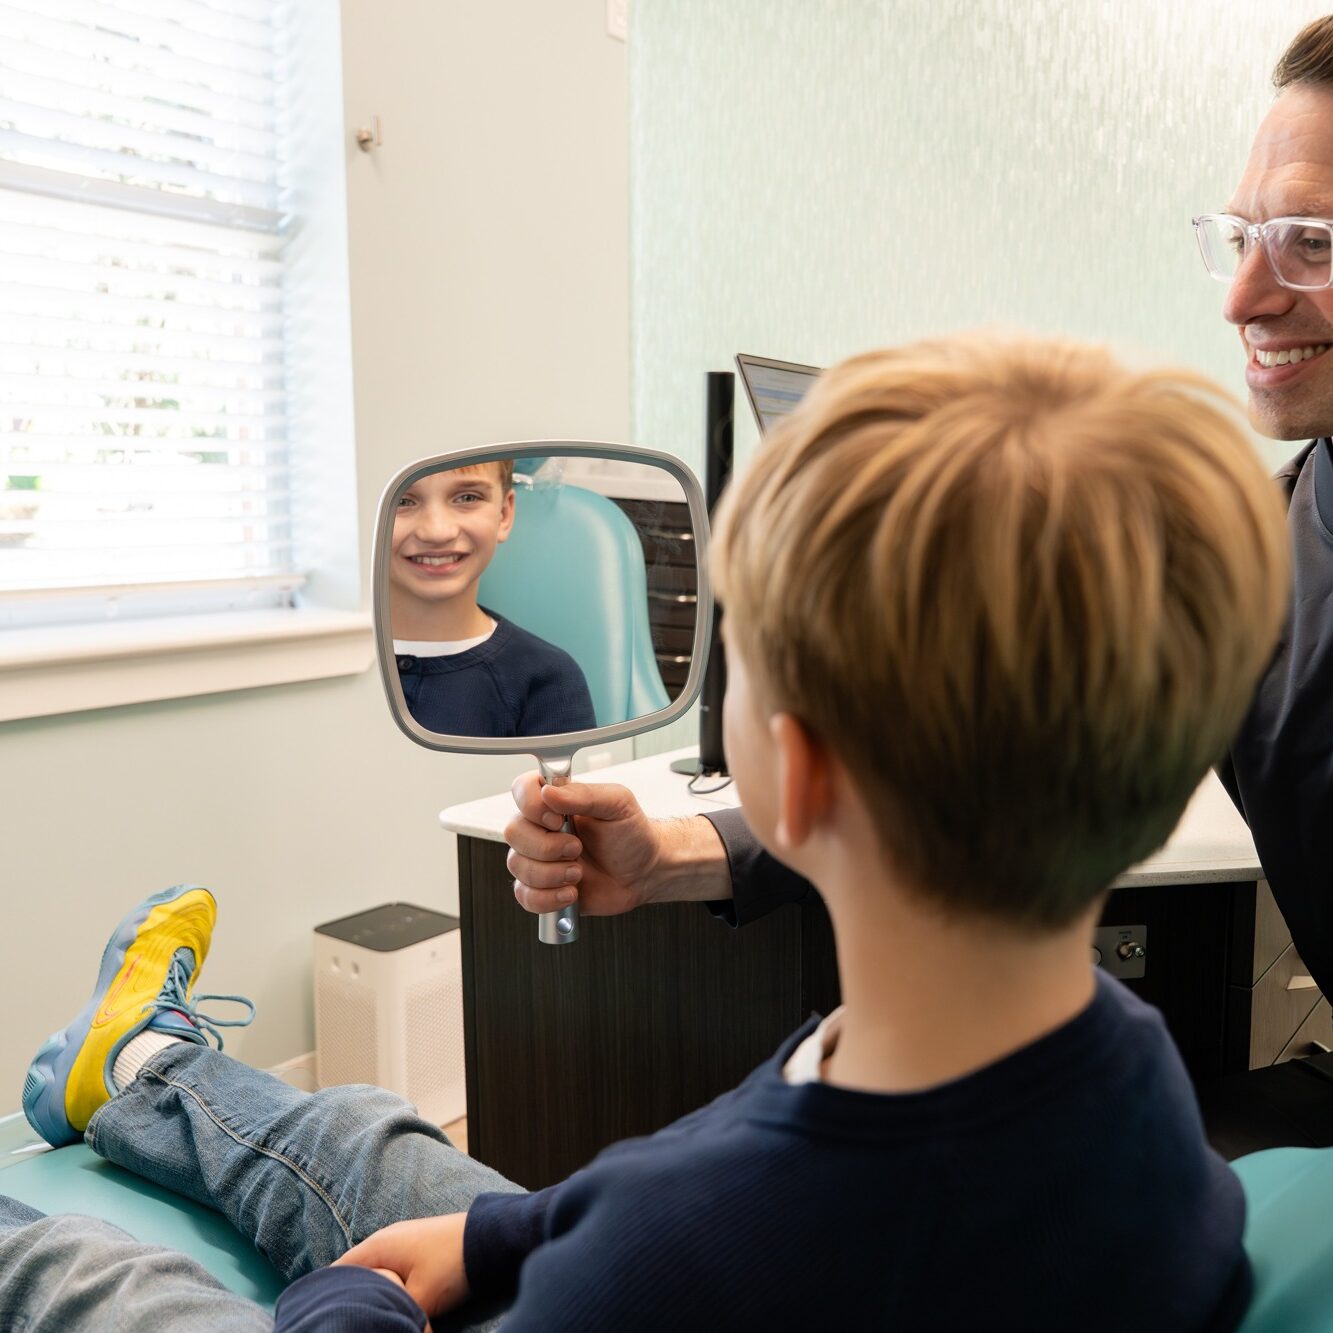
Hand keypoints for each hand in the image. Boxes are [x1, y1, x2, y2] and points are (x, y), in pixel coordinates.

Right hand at [335, 1213, 467, 1319]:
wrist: (491, 1239)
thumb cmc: (452, 1265)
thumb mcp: (419, 1298)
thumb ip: (392, 1313)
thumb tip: (378, 1324)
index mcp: (378, 1247)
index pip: (337, 1272)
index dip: (328, 1296)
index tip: (327, 1318)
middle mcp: (385, 1240)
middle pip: (354, 1273)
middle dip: (350, 1296)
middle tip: (347, 1321)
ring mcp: (402, 1242)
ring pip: (374, 1273)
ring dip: (372, 1292)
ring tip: (369, 1316)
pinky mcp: (417, 1250)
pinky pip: (390, 1270)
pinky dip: (387, 1286)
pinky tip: (392, 1304)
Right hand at [504, 773, 731, 915]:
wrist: (644, 873)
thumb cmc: (632, 834)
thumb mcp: (617, 804)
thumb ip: (583, 794)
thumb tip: (549, 791)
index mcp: (556, 800)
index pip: (521, 790)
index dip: (532, 806)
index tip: (558, 819)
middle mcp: (540, 827)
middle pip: (513, 831)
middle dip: (547, 847)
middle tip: (577, 849)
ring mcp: (538, 858)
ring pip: (517, 865)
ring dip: (552, 874)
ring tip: (579, 873)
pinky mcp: (540, 887)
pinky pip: (523, 895)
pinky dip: (547, 898)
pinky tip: (570, 893)